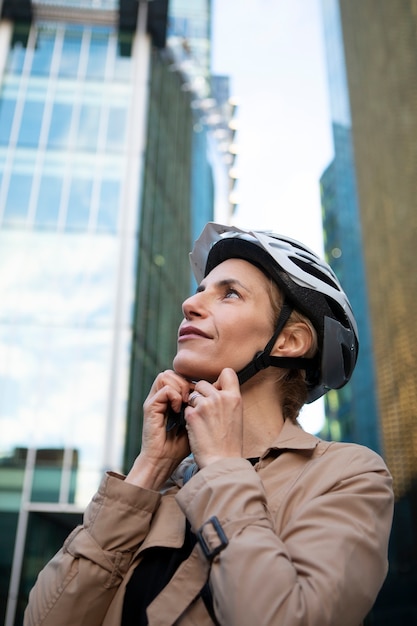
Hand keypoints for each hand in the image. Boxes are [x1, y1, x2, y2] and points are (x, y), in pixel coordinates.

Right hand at [126, 370, 190, 489]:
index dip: (192, 381)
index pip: (179, 376)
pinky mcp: (150, 408)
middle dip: (185, 382)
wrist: (164, 460)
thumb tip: (216, 390)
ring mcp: (154, 401)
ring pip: (166, 376)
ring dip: (180, 387)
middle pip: (171, 372)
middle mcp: (160, 397)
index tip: (202, 396)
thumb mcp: (196, 420)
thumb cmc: (182, 444)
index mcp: (169, 398)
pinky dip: (175, 396)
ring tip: (186, 402)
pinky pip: (164, 390)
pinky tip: (179, 409)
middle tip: (193, 399)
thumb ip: (201, 406)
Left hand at [185, 368, 242, 467]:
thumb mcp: (236, 416)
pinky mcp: (192, 414)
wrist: (222, 462)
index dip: (218, 380)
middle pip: (202, 383)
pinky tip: (195, 428)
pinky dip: (188, 417)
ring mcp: (205, 405)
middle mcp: (220, 397)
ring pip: (192, 395)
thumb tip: (217, 387)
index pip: (227, 372)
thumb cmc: (229, 442)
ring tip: (201, 422)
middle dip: (200, 395)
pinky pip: (185, 408)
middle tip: (205, 412)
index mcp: (235, 398)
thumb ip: (228, 400)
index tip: (216, 390)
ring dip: (193, 405)